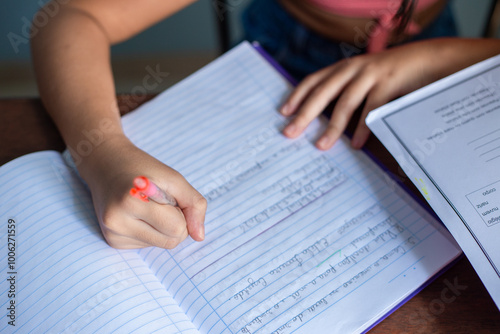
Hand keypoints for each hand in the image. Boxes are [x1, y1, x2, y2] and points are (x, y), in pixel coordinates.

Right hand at [78, 135, 206, 248]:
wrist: (107, 164)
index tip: (168, 196)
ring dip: (163, 227)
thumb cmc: (143, 169)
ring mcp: (113, 234)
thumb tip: (199, 237)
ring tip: (148, 206)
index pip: (177, 228)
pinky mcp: (113, 241)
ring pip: (161, 245)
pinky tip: (138, 214)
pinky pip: (148, 245)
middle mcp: (117, 222)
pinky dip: (151, 230)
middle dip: (175, 222)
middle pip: (171, 241)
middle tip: (160, 201)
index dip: (181, 212)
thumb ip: (194, 204)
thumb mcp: (174, 178)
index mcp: (131, 201)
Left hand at [280, 42, 435, 149]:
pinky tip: (356, 144)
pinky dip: (363, 128)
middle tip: (290, 132)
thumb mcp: (364, 78)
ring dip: (332, 127)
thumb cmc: (391, 75)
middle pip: (322, 92)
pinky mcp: (389, 83)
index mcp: (344, 67)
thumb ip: (347, 91)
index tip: (283, 112)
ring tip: (321, 145)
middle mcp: (353, 68)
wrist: (426, 59)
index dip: (297, 95)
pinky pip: (372, 108)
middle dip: (305, 113)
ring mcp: (371, 74)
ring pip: (345, 102)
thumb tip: (327, 120)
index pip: (314, 80)